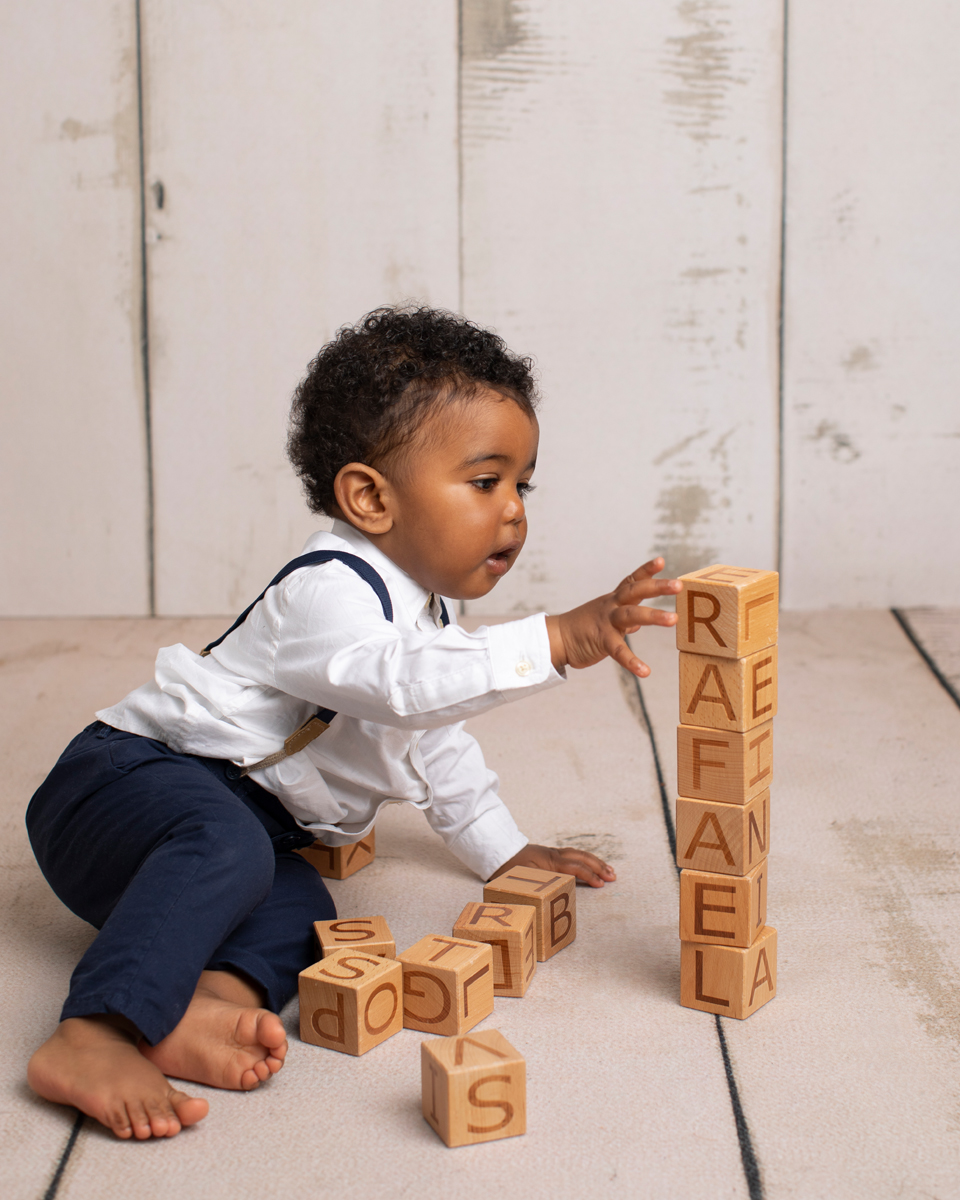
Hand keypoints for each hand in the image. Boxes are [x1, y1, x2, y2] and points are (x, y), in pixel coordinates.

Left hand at [491, 843, 616, 887]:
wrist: (497, 850)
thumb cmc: (506, 868)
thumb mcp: (516, 881)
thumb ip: (528, 891)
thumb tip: (537, 906)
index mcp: (548, 862)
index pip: (573, 867)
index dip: (588, 875)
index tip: (600, 884)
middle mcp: (553, 855)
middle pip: (580, 858)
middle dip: (598, 867)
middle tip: (612, 877)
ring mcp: (553, 853)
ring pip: (578, 854)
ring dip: (595, 862)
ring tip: (609, 870)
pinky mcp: (551, 854)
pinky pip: (573, 855)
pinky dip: (585, 859)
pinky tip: (591, 865)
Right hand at [545, 557, 680, 678]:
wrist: (557, 639)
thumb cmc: (584, 628)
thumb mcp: (606, 617)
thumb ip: (624, 618)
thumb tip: (639, 624)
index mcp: (614, 600)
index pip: (632, 581)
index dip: (646, 570)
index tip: (661, 561)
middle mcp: (612, 606)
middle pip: (635, 591)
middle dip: (657, 587)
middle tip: (678, 585)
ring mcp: (606, 622)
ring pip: (631, 615)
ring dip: (653, 616)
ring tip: (674, 619)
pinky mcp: (601, 641)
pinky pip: (618, 651)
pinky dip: (632, 661)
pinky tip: (645, 671)